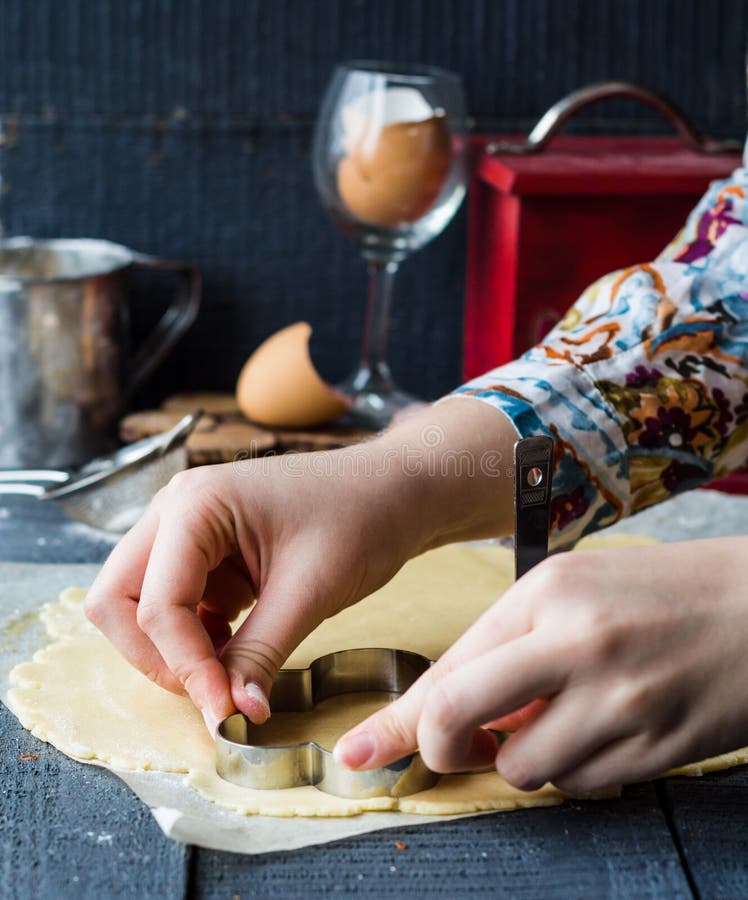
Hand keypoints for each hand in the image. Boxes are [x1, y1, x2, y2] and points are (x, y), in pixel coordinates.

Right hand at [84, 399, 516, 732]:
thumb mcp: (309, 592)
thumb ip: (259, 654)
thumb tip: (232, 715)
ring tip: (227, 677)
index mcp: (195, 505)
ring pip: (139, 605)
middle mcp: (176, 510)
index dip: (184, 666)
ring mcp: (187, 529)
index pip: (156, 604)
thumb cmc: (362, 518)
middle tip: (211, 693)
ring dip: (172, 650)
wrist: (396, 490)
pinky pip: (175, 605)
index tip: (224, 709)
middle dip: (156, 657)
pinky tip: (234, 655)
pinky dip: (193, 638)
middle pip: (118, 601)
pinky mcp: (207, 551)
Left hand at [334, 536, 747, 792]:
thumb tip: (455, 709)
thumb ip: (512, 644)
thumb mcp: (577, 590)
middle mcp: (577, 644)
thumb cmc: (663, 592)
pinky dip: (574, 770)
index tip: (360, 753)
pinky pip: (581, 785)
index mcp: (548, 594)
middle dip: (440, 747)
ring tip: (560, 720)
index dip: (397, 721)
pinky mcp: (656, 748)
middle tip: (450, 750)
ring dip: (522, 758)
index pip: (450, 670)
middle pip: (459, 718)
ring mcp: (619, 701)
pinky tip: (602, 731)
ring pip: (521, 769)